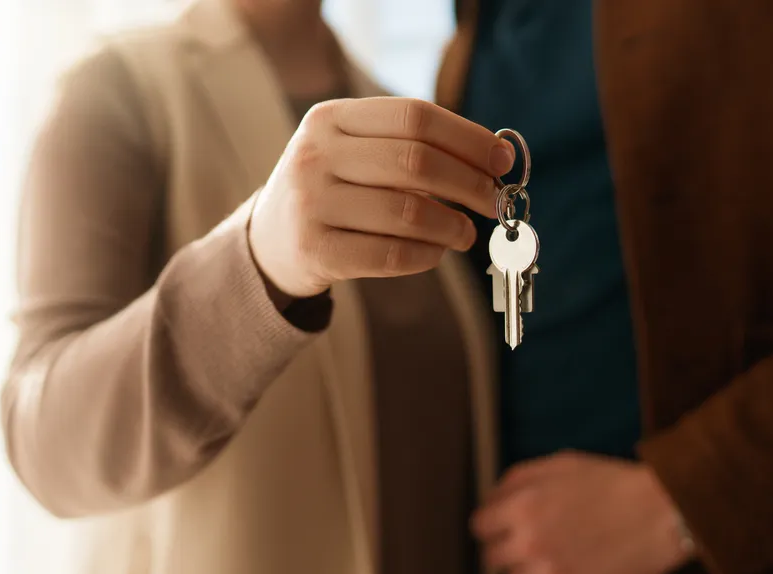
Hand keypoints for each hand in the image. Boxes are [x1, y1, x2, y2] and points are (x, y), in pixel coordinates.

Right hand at [249, 97, 514, 297]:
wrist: (271, 241)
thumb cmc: (334, 190)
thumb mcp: (354, 152)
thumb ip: (411, 146)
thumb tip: (494, 158)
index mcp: (330, 118)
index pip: (415, 116)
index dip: (468, 138)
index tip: (501, 161)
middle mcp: (315, 155)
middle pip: (415, 162)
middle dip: (469, 184)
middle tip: (493, 202)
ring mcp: (310, 204)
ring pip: (407, 213)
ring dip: (451, 226)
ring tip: (465, 234)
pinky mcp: (315, 251)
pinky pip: (390, 255)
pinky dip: (426, 256)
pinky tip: (435, 253)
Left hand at [472, 452, 694, 573]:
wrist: (661, 513)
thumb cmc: (611, 483)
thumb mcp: (558, 465)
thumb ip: (514, 481)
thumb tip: (489, 501)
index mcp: (523, 505)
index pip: (479, 527)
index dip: (491, 524)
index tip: (502, 526)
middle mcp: (531, 541)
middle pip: (492, 558)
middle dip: (506, 547)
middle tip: (527, 542)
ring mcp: (551, 572)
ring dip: (527, 570)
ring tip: (552, 556)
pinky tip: (571, 570)